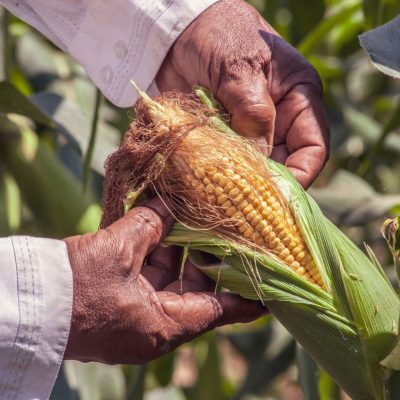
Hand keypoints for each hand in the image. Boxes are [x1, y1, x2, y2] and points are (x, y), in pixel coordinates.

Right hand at [63, 198, 264, 363]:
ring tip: (196, 220)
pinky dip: (157, 253)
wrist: (27, 306)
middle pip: (197, 289)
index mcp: (164, 324)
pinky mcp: (122, 302)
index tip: (273, 287)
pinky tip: (163, 226)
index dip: (249, 297)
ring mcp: (138, 314)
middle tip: (229, 231)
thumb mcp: (117, 252)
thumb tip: (168, 204)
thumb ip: (149, 225)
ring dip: (180, 250)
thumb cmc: (74, 289)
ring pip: (172, 279)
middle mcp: (156, 324)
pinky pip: (149, 277)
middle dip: (209, 258)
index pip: (221, 310)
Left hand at [156, 0, 328, 188]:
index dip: (301, 175)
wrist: (177, 32)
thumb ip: (253, 112)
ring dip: (239, 185)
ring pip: (254, 169)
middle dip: (266, 187)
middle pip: (283, 165)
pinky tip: (205, 186)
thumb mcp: (240, 67)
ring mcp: (249, 131)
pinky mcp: (222, 138)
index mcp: (298, 99)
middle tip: (244, 207)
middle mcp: (278, 120)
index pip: (313, 148)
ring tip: (222, 199)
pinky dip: (218, 177)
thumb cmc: (218, 35)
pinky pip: (226, 164)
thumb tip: (259, 159)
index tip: (279, 197)